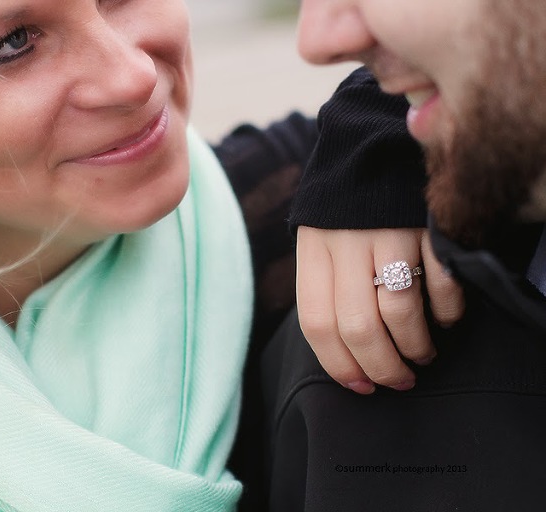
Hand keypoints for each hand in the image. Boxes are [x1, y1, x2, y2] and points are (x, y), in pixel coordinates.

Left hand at [295, 226, 464, 393]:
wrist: (367, 146)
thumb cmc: (341, 211)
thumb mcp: (315, 241)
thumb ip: (321, 287)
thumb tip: (340, 351)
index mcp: (312, 251)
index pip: (316, 323)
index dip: (338, 364)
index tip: (359, 386)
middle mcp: (345, 244)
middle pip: (358, 327)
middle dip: (380, 367)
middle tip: (397, 381)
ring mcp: (387, 233)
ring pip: (399, 312)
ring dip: (414, 346)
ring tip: (421, 356)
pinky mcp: (425, 224)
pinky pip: (440, 283)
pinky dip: (447, 312)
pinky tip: (445, 320)